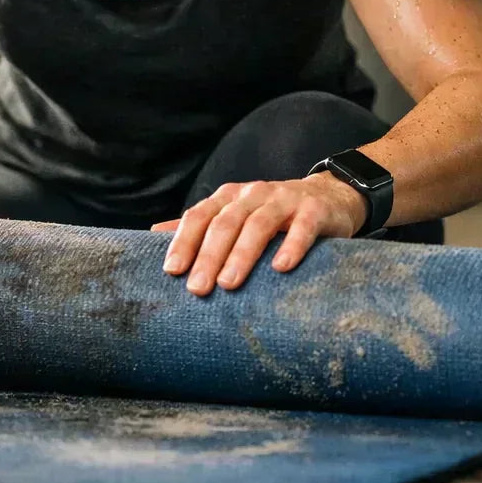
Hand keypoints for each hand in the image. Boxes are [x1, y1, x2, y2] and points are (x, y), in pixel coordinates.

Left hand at [153, 174, 366, 295]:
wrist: (329, 197)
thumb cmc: (273, 214)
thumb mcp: (235, 214)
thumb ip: (200, 224)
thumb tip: (152, 232)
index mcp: (230, 196)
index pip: (200, 215)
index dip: (184, 241)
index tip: (172, 271)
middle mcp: (254, 193)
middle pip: (226, 222)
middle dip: (209, 255)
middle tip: (197, 289)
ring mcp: (285, 199)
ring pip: (259, 224)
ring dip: (242, 254)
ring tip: (229, 284)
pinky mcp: (315, 210)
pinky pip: (302, 227)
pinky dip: (291, 246)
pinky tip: (281, 267)